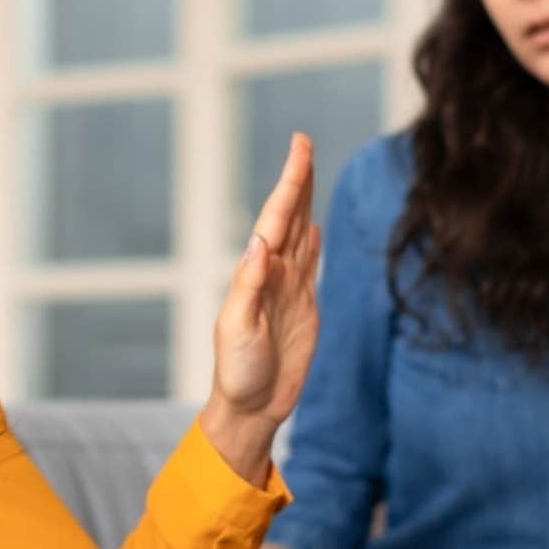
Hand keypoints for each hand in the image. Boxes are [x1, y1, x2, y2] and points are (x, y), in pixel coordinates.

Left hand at [202, 133, 320, 481]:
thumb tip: (262, 242)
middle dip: (298, 180)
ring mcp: (289, 290)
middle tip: (303, 142)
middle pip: (289, 217)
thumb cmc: (237, 372)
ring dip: (305, 202)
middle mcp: (272, 274)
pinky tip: (312, 225)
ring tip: (308, 171)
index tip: (299, 147)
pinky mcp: (304, 308)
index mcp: (255, 274)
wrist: (251, 407)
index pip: (276, 218)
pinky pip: (310, 266)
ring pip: (300, 234)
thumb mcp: (237, 329)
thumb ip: (249, 285)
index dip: (290, 182)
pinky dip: (312, 242)